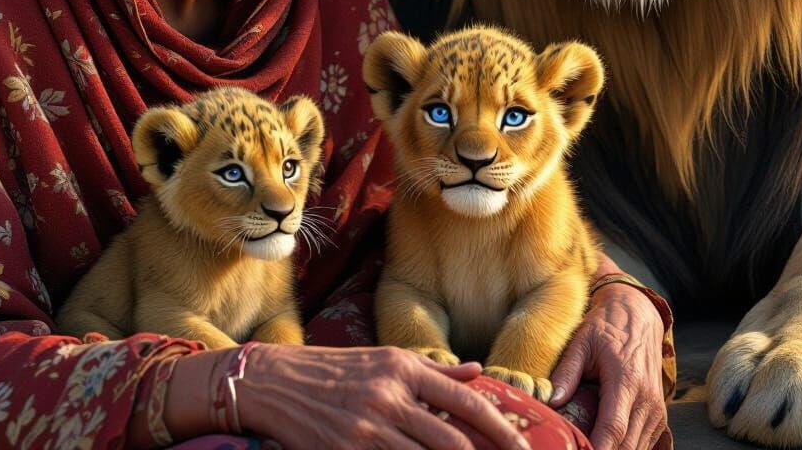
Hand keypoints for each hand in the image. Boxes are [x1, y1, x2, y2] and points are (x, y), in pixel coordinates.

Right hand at [237, 343, 530, 449]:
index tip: (524, 449)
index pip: (466, 401)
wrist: (277, 381)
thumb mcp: (386, 359)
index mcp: (405, 368)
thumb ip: (435, 371)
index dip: (500, 429)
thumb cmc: (336, 370)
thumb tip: (477, 370)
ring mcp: (369, 426)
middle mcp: (391, 395)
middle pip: (453, 440)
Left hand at [550, 283, 666, 449]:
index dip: (597, 448)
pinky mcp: (659, 415)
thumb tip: (551, 401)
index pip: (613, 428)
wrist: (639, 314)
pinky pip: (644, 443)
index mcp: (626, 380)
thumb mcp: (582, 341)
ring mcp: (656, 409)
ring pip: (637, 448)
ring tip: (587, 446)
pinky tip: (606, 444)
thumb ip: (567, 371)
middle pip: (626, 446)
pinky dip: (626, 448)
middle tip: (577, 448)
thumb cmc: (607, 326)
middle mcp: (647, 399)